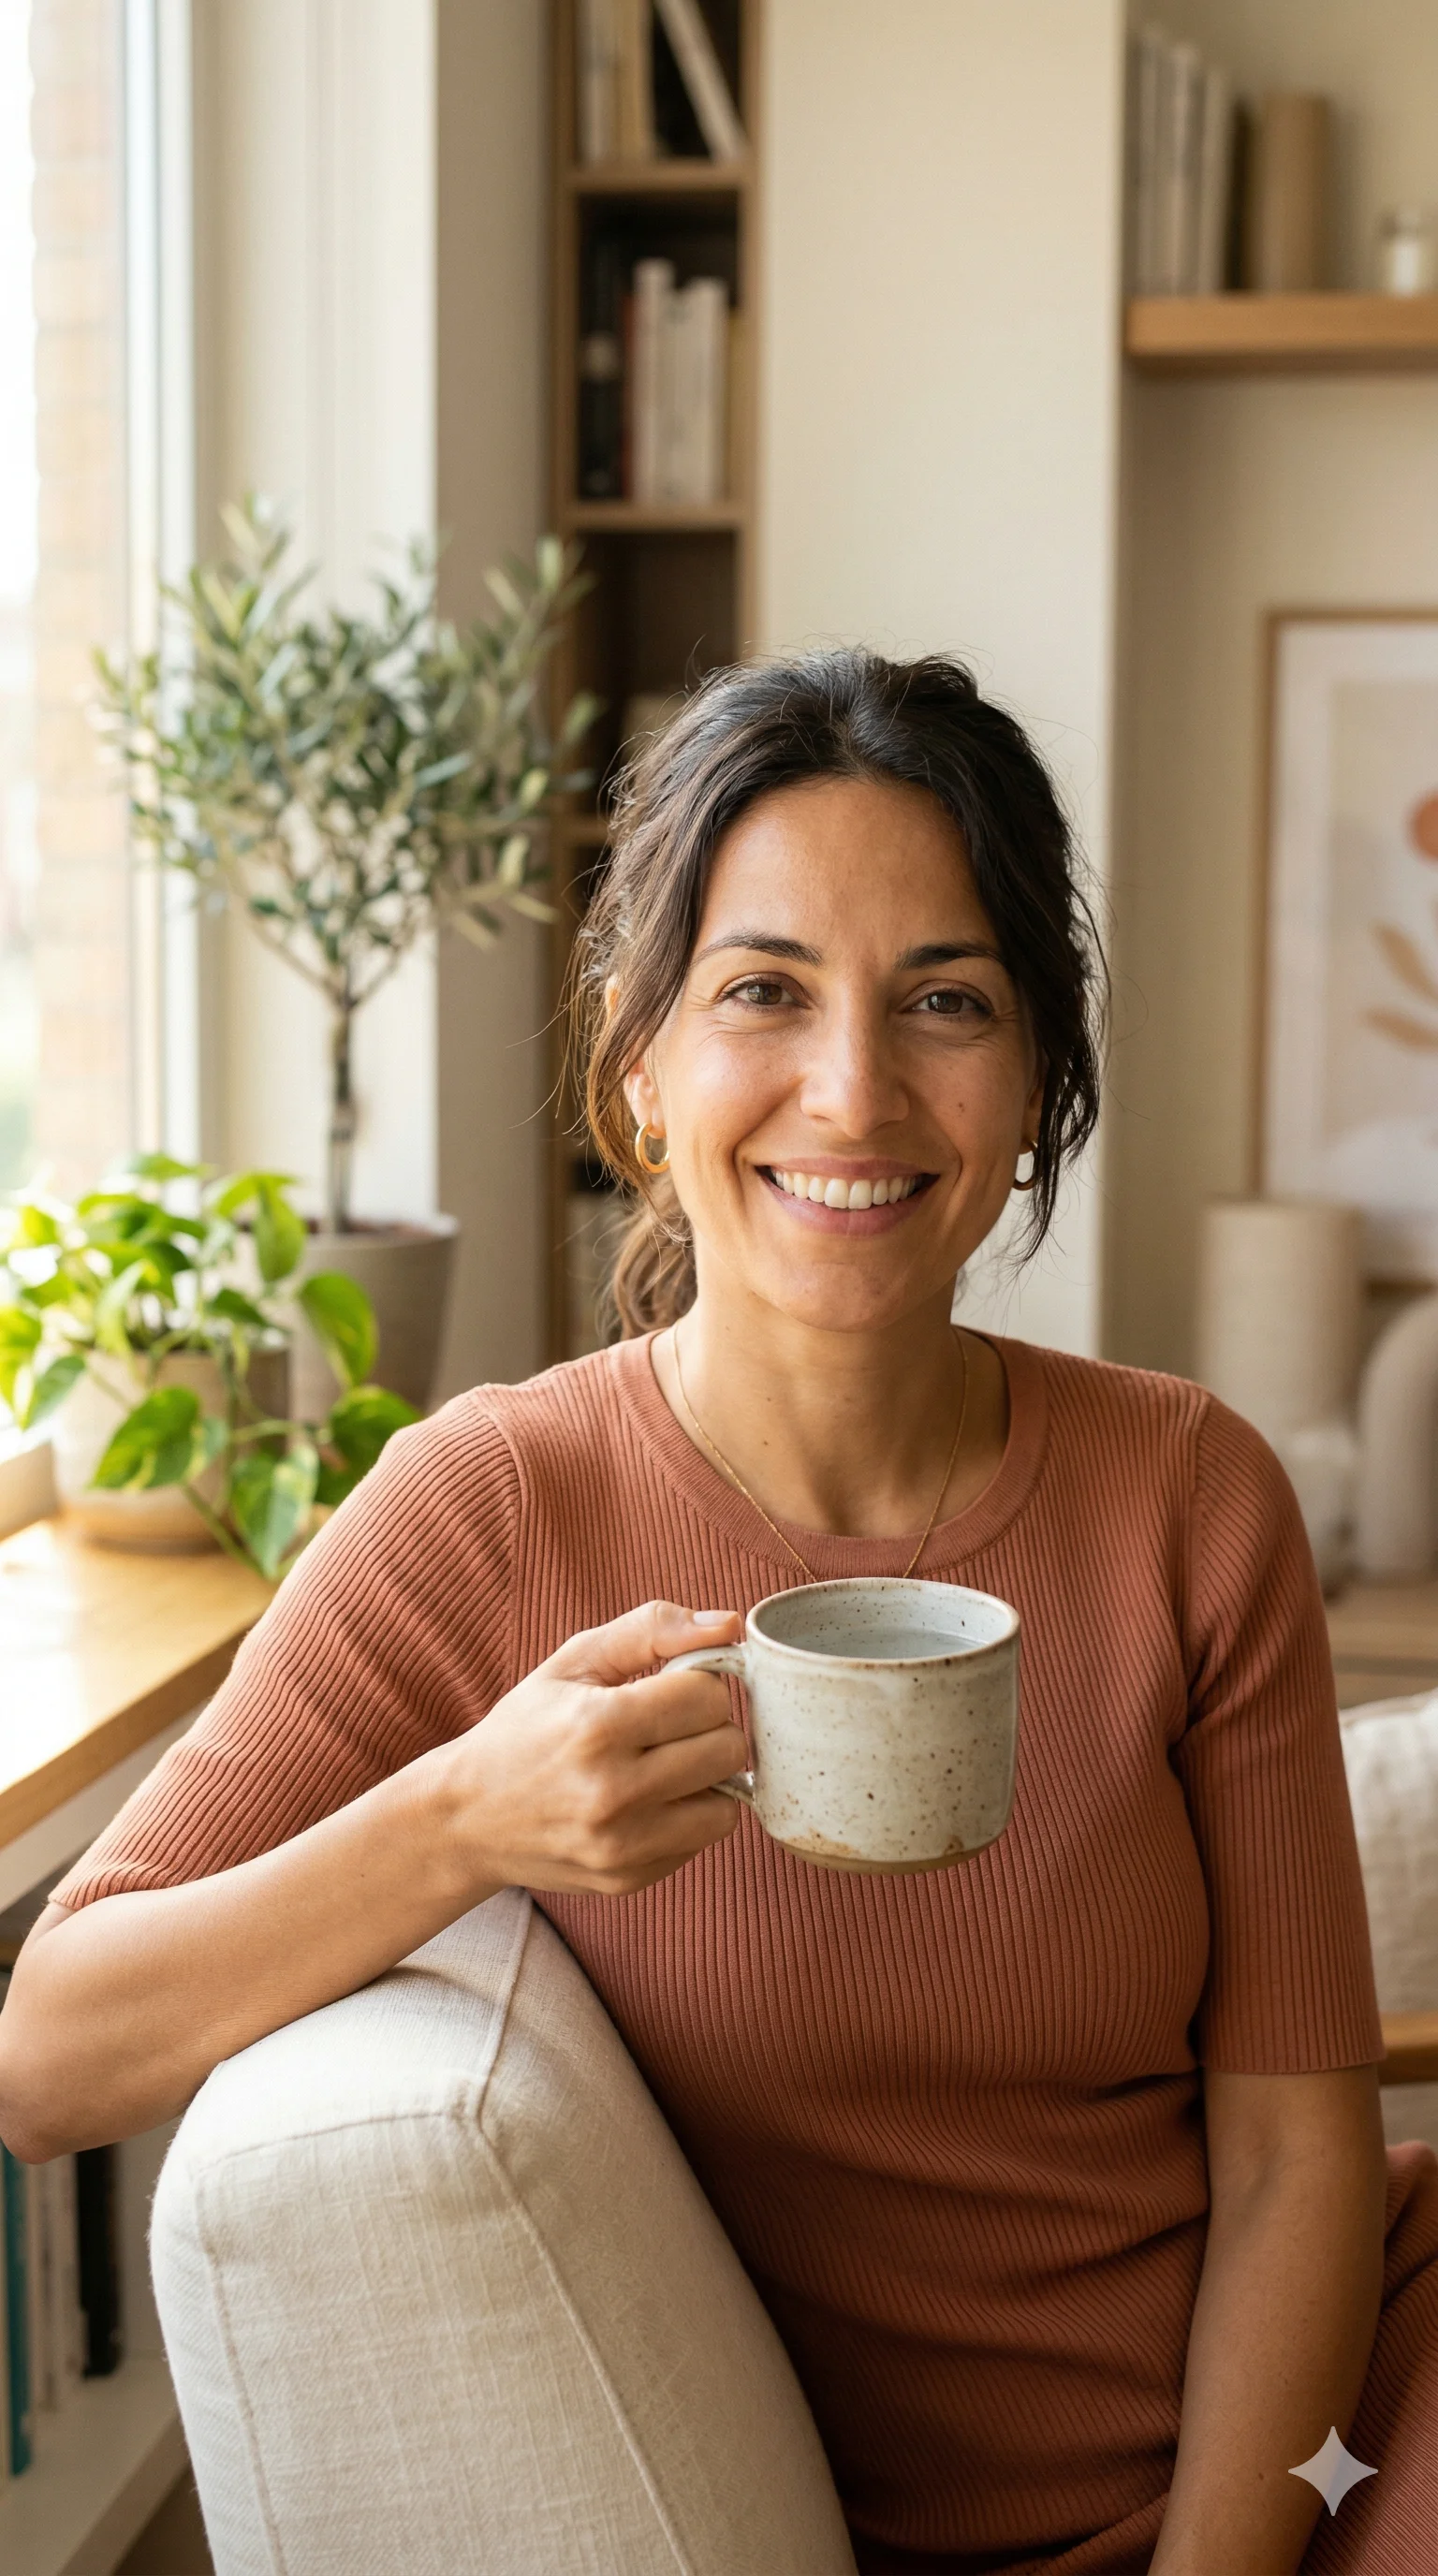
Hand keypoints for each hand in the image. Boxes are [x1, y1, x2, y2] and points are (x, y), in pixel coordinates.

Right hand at [437, 1600, 747, 1898]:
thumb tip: (730, 1625)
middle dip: (707, 1728)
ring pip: (728, 1802)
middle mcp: (612, 1791)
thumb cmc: (526, 1728)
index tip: (668, 1689)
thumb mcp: (575, 1661)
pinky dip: (687, 1815)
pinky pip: (702, 1839)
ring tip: (662, 1764)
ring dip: (705, 1777)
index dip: (695, 1684)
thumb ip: (653, 1629)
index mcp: (598, 1726)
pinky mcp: (629, 1879)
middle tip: (668, 1727)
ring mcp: (622, 1845)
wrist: (466, 1817)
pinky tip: (647, 1801)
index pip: (708, 1696)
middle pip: (728, 1748)